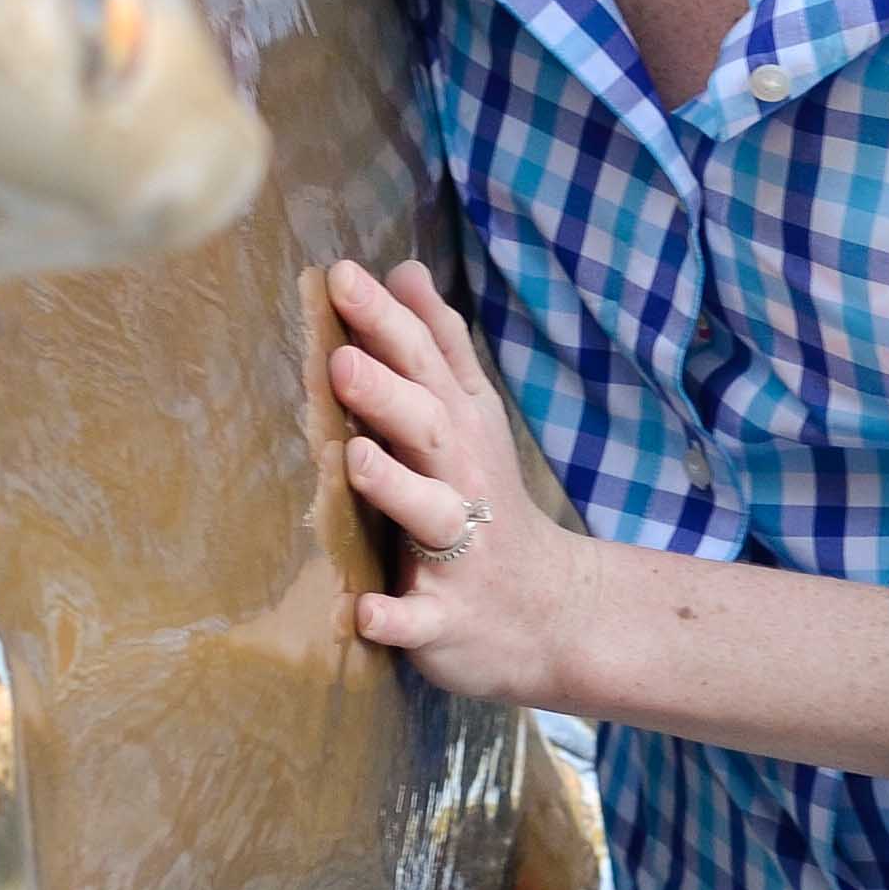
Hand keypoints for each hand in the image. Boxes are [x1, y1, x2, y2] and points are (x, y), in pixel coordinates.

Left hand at [325, 257, 582, 704]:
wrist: (548, 613)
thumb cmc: (486, 502)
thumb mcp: (472, 417)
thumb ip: (437, 346)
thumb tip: (404, 268)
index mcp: (461, 430)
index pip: (425, 365)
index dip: (387, 322)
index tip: (342, 277)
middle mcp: (462, 483)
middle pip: (428, 429)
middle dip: (387, 394)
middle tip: (340, 359)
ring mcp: (458, 554)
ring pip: (428, 516)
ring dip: (394, 488)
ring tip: (352, 459)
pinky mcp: (446, 619)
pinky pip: (417, 621)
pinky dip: (393, 618)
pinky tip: (361, 613)